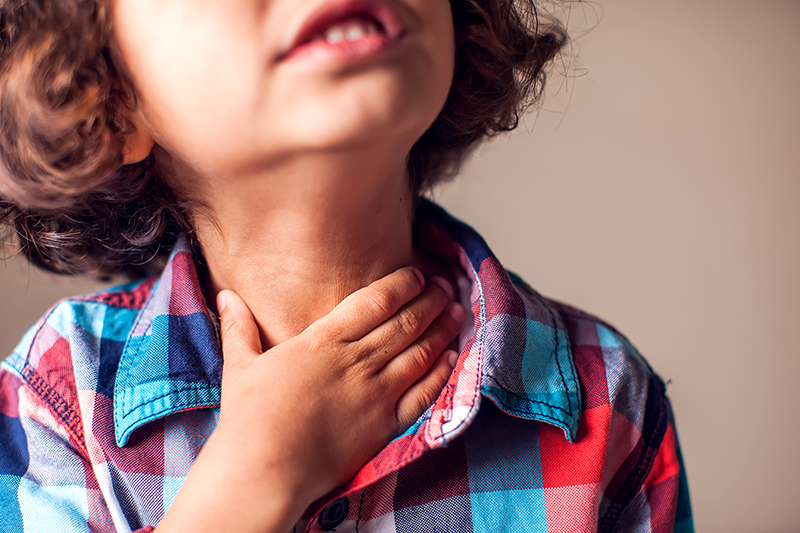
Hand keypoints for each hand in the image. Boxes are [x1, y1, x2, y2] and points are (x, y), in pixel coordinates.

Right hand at [155, 267, 463, 532]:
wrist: (266, 467)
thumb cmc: (249, 418)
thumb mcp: (240, 364)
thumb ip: (239, 327)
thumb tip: (225, 296)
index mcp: (324, 339)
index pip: (375, 301)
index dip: (401, 285)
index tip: (416, 275)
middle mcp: (356, 360)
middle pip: (405, 322)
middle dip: (430, 300)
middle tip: (446, 287)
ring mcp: (375, 391)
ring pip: (420, 352)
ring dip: (441, 330)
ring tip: (456, 313)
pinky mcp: (384, 424)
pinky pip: (423, 393)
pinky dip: (441, 373)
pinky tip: (452, 358)